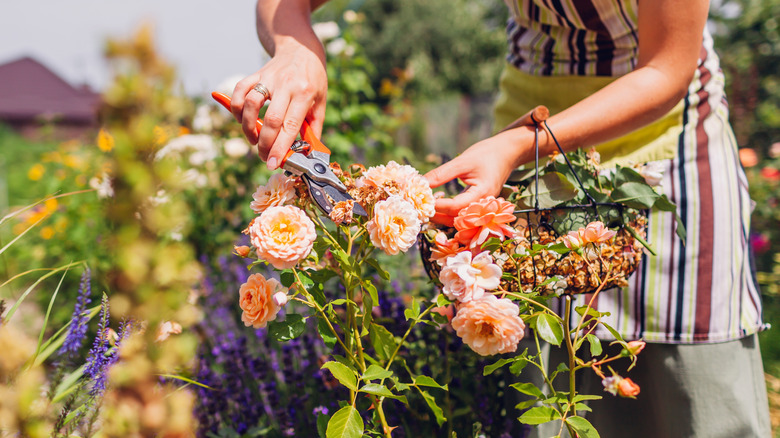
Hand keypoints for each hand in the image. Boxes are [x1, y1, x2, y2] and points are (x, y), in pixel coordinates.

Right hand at [230, 42, 326, 169]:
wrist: (301, 49)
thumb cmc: (313, 79)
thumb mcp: (321, 102)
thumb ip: (314, 128)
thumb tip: (307, 153)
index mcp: (304, 94)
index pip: (289, 126)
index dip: (280, 147)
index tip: (273, 164)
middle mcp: (285, 85)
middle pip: (270, 119)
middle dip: (264, 144)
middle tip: (263, 157)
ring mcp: (268, 78)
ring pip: (250, 104)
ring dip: (248, 127)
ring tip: (253, 138)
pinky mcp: (256, 74)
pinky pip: (240, 90)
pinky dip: (236, 107)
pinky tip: (242, 119)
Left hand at [424, 128, 531, 224]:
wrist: (507, 152)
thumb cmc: (487, 154)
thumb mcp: (462, 161)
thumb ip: (442, 174)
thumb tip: (421, 183)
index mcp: (482, 194)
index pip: (455, 207)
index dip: (436, 205)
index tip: (419, 199)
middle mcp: (483, 206)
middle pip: (456, 219)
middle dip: (436, 214)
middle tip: (419, 206)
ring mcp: (482, 207)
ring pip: (459, 220)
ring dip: (441, 216)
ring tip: (426, 204)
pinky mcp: (479, 206)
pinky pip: (462, 215)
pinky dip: (448, 212)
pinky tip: (439, 201)